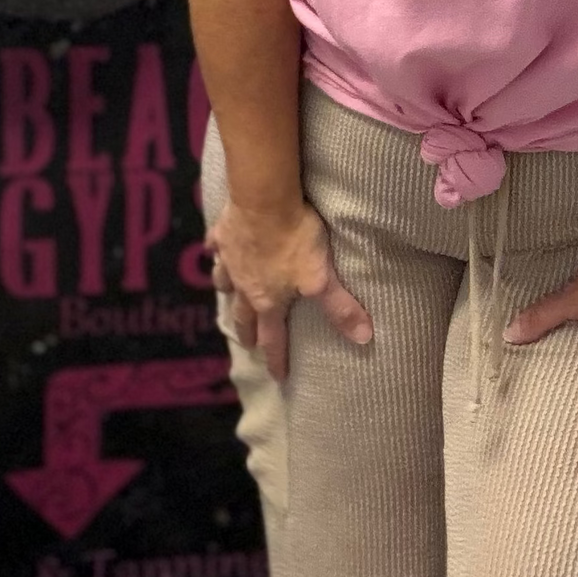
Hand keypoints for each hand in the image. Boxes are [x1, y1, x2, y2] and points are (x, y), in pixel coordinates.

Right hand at [209, 196, 371, 384]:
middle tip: (247, 344)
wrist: (263, 199)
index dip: (277, 359)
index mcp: (268, 301)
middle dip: (246, 333)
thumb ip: (340, 307)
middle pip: (243, 317)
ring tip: (229, 298)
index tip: (278, 377)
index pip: (273, 339)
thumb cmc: (295, 239)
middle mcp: (245, 286)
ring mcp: (230, 260)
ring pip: (224, 284)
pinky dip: (215, 252)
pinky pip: (215, 247)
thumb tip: (363, 338)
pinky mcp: (222, 234)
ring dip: (227, 294)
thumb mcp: (322, 277)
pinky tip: (214, 249)